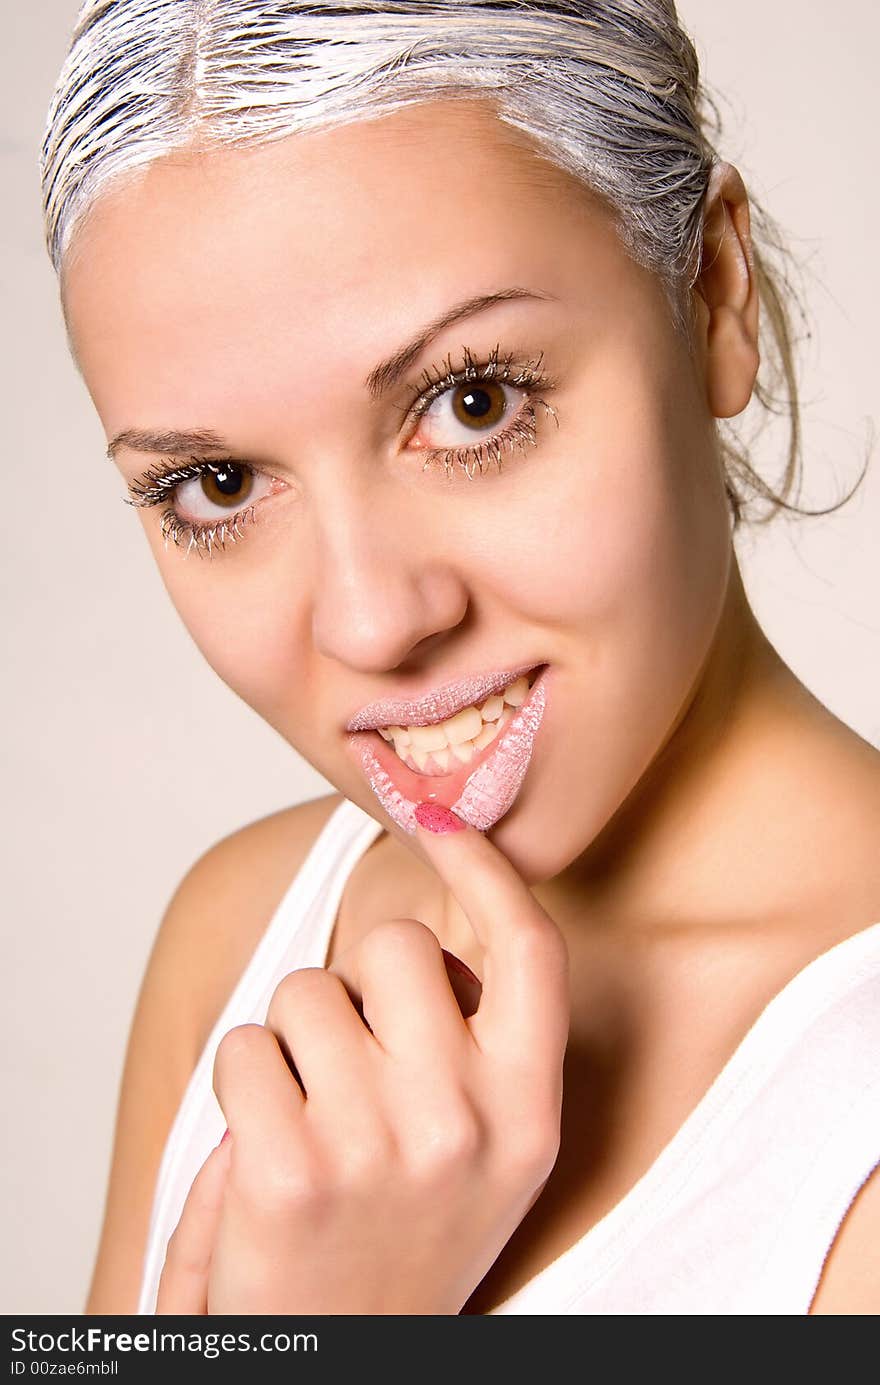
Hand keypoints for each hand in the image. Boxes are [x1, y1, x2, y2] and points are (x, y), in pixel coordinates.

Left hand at [156, 812, 569, 1314]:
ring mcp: (379, 1144)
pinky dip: (243, 1082)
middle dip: (359, 981)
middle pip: (395, 949)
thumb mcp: (488, 1146)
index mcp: (529, 1109)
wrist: (348, 1361)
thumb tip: (426, 925)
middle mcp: (467, 1121)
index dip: (488, 868)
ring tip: (312, 1117)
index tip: (441, 817)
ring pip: (305, 992)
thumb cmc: (408, 1233)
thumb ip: (476, 1042)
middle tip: (354, 1061)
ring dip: (294, 1039)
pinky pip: (245, 1046)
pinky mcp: (289, 1168)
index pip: (530, 951)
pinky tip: (264, 1147)